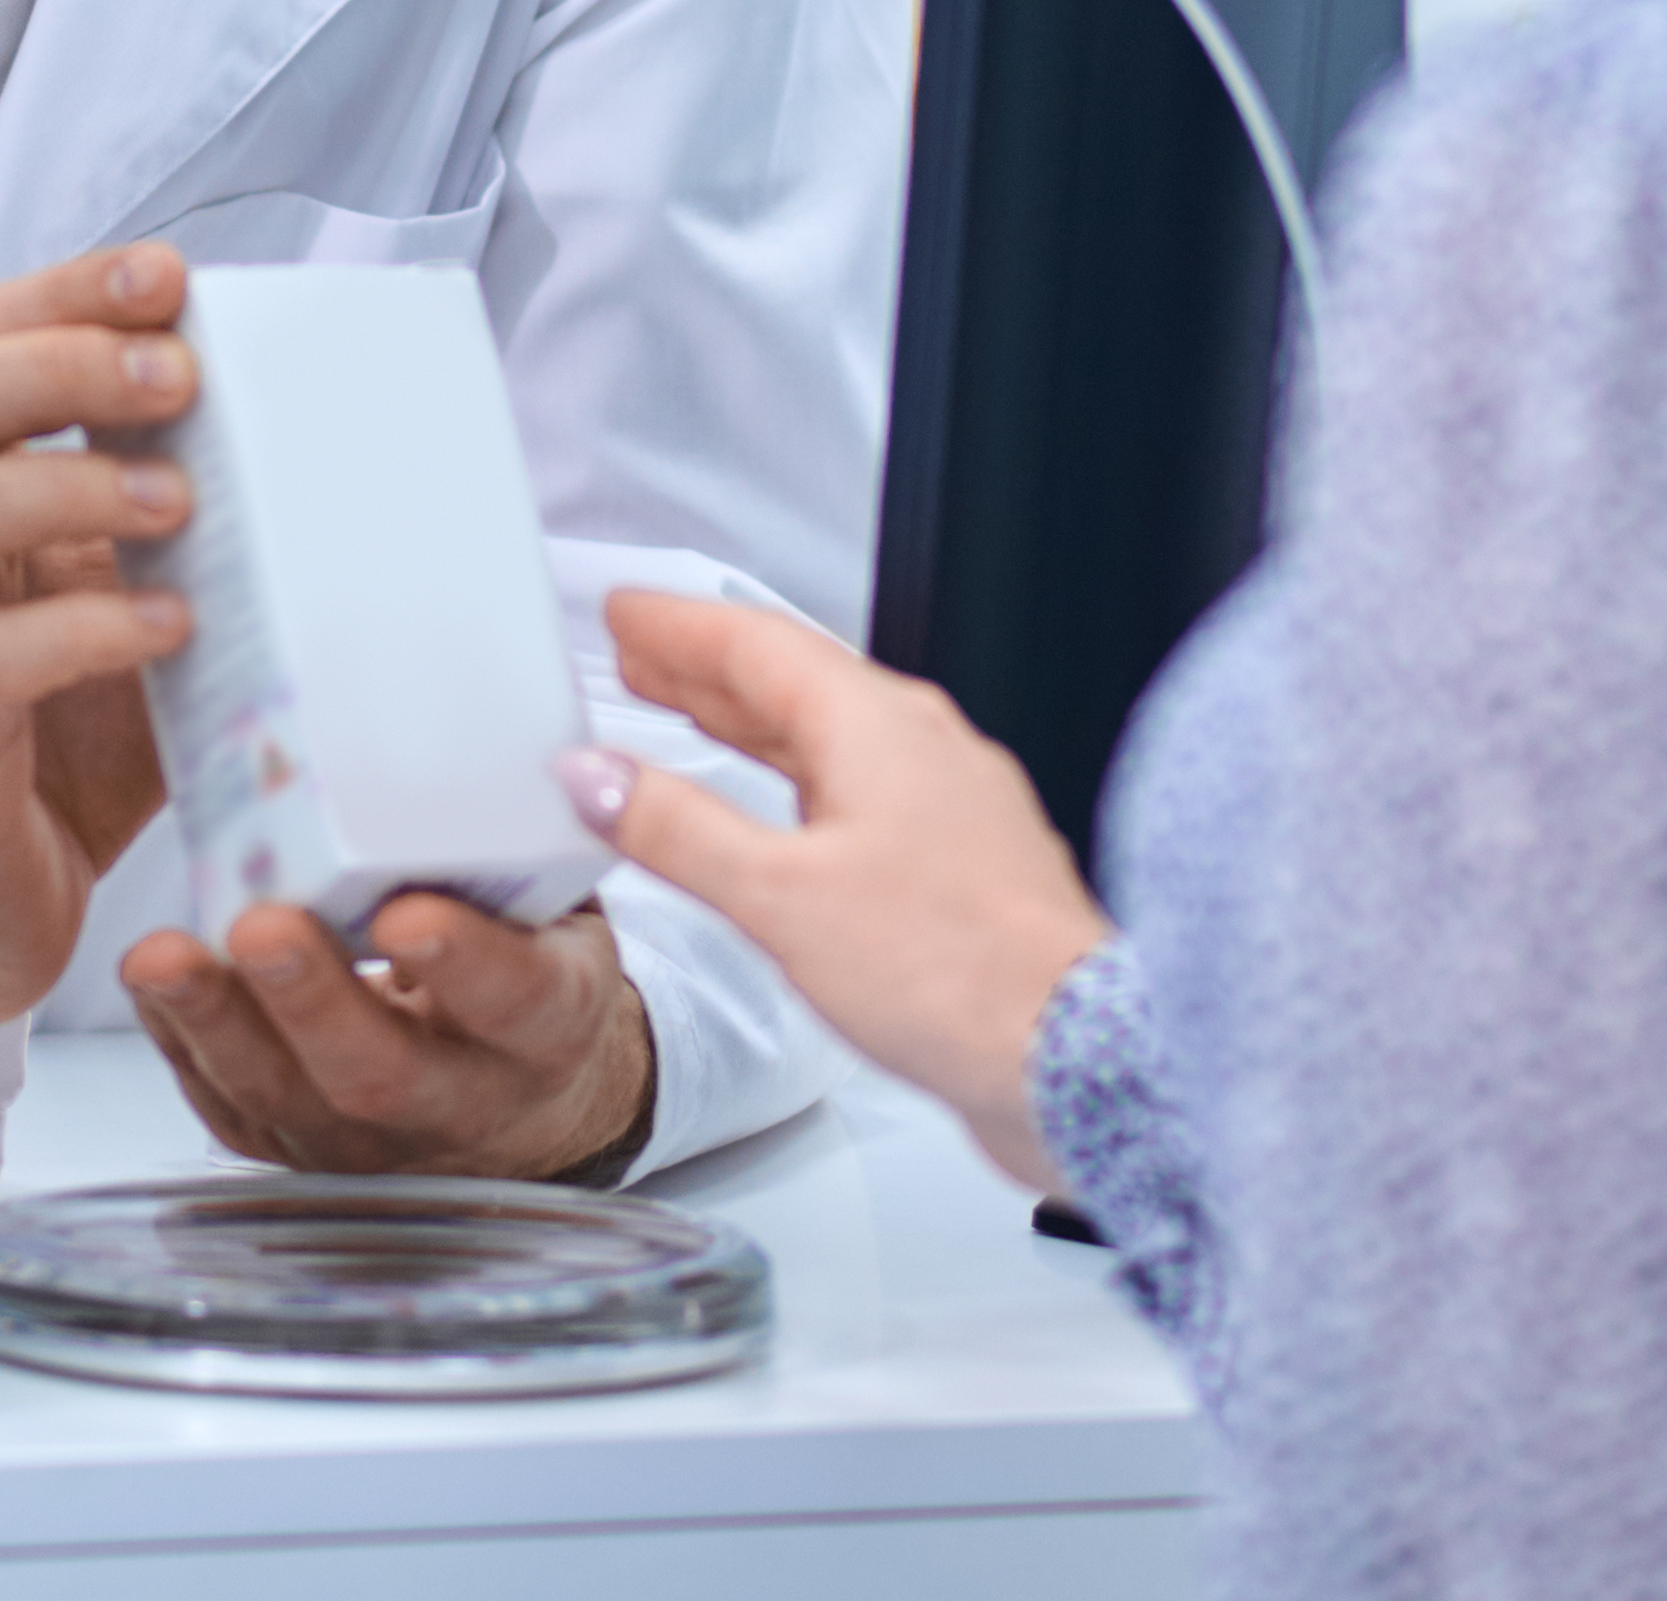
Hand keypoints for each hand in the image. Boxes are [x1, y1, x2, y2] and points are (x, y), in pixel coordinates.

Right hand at [0, 241, 201, 1064]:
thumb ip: (175, 512)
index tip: (166, 275)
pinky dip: (81, 628)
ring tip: (175, 499)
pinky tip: (167, 626)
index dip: (57, 293)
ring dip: (62, 485)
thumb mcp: (120, 597)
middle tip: (178, 376)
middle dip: (56, 363)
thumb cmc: (50, 743)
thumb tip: (312, 423)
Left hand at [122, 893, 657, 1181]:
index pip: (514, 1004)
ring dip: (215, 1023)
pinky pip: (227, 1101)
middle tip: (262, 925)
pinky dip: (181, 1037)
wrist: (515, 1092)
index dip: (463, 962)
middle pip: (380, 1073)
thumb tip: (482, 731)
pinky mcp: (292, 1143)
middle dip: (310, 1000)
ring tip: (162, 957)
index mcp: (546, 1028)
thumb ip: (525, 844)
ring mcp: (369, 1140)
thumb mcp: (561, 911)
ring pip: (284, 1098)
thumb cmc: (528, 965)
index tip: (407, 914)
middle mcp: (459, 1101)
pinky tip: (154, 979)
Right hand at [574, 590, 1109, 1192]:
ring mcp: (953, 803)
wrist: (1068, 1053)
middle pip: (795, 683)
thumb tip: (598, 779)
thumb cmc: (956, 971)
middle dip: (709, 669)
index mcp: (878, 725)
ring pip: (833, 739)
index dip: (679, 627)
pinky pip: (864, 792)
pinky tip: (785, 825)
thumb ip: (676, 830)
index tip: (629, 612)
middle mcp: (924, 747)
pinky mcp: (966, 865)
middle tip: (644, 657)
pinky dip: (800, 786)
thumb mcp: (778, 896)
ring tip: (692, 723)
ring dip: (754, 725)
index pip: (755, 642)